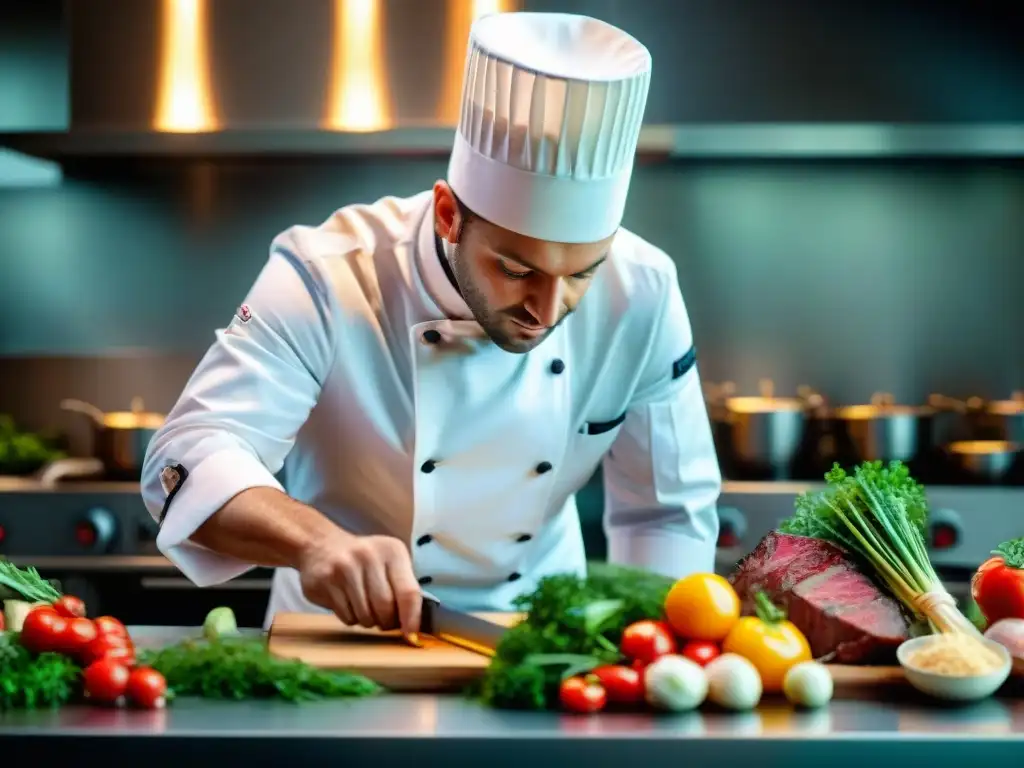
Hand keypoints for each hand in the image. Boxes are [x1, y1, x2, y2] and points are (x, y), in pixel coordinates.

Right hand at [297, 530, 421, 636]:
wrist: (320, 546)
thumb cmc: (364, 560)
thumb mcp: (389, 562)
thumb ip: (403, 587)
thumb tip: (413, 627)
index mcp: (392, 551)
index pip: (409, 592)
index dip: (412, 618)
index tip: (411, 635)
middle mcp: (369, 556)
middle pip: (385, 607)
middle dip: (386, 622)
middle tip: (383, 620)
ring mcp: (344, 568)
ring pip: (365, 616)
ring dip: (368, 621)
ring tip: (364, 607)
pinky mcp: (325, 582)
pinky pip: (346, 616)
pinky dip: (350, 618)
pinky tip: (347, 603)